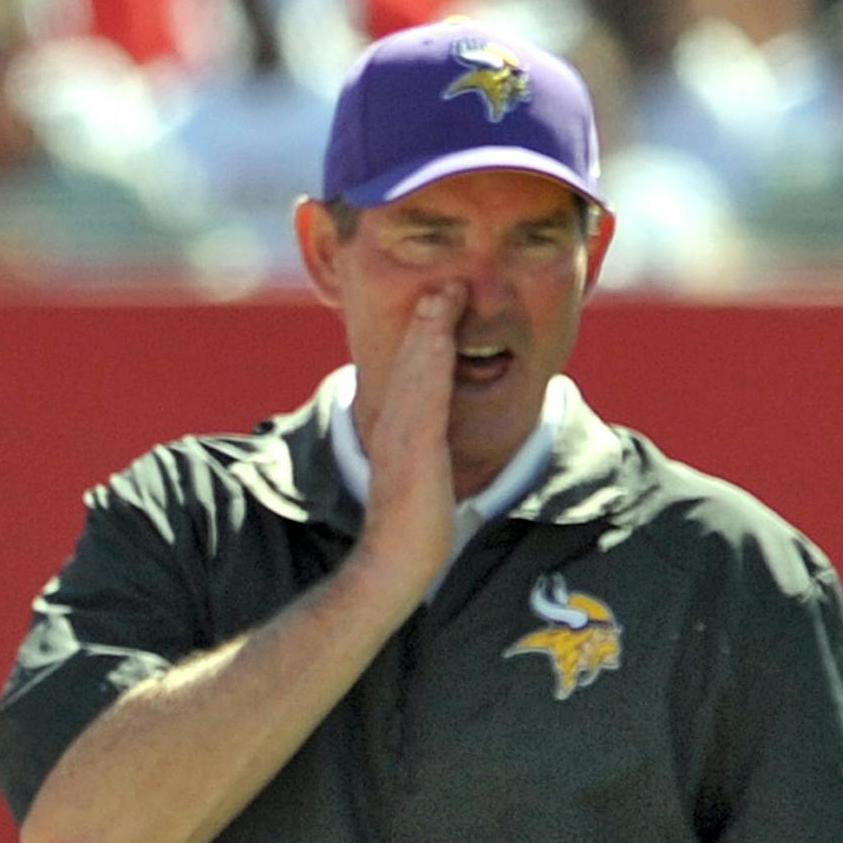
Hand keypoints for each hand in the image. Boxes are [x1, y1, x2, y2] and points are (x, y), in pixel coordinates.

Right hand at [356, 284, 462, 600]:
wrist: (395, 561)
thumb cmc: (412, 533)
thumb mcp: (418, 484)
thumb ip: (424, 461)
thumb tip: (434, 457)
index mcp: (395, 430)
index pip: (410, 374)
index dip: (423, 339)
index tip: (440, 306)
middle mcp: (393, 422)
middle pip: (410, 360)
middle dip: (427, 318)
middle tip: (446, 281)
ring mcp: (402, 431)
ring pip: (417, 365)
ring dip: (432, 325)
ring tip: (448, 289)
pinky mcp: (416, 445)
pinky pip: (427, 389)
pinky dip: (433, 354)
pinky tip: (443, 328)